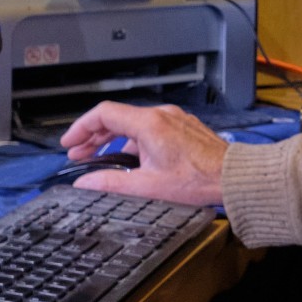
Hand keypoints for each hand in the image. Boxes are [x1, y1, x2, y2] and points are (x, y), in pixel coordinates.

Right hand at [59, 102, 227, 205]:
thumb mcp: (147, 186)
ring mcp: (174, 119)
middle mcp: (161, 115)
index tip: (69, 143)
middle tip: (79, 153)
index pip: (104, 114)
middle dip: (94, 135)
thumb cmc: (198, 180)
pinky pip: (150, 127)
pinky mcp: (182, 127)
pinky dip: (133, 140)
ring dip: (114, 138)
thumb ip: (111, 183)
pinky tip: (130, 158)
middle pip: (116, 117)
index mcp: (149, 124)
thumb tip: (85, 184)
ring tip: (100, 157)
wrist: (232, 177)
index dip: (81, 128)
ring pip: (133, 123)